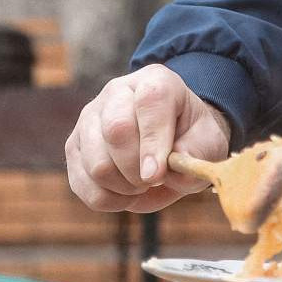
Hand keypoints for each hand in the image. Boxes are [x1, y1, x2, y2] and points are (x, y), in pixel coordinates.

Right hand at [64, 65, 230, 212]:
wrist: (170, 143)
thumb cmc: (190, 138)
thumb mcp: (208, 142)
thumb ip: (196, 153)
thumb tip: (170, 170)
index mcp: (154, 81)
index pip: (149, 102)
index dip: (154, 141)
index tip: (158, 174)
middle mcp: (116, 93)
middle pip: (116, 131)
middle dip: (138, 169)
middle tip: (155, 180)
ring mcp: (89, 119)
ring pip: (96, 163)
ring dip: (124, 187)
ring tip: (141, 184)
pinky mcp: (73, 147)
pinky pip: (82, 184)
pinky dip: (108, 199)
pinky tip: (124, 192)